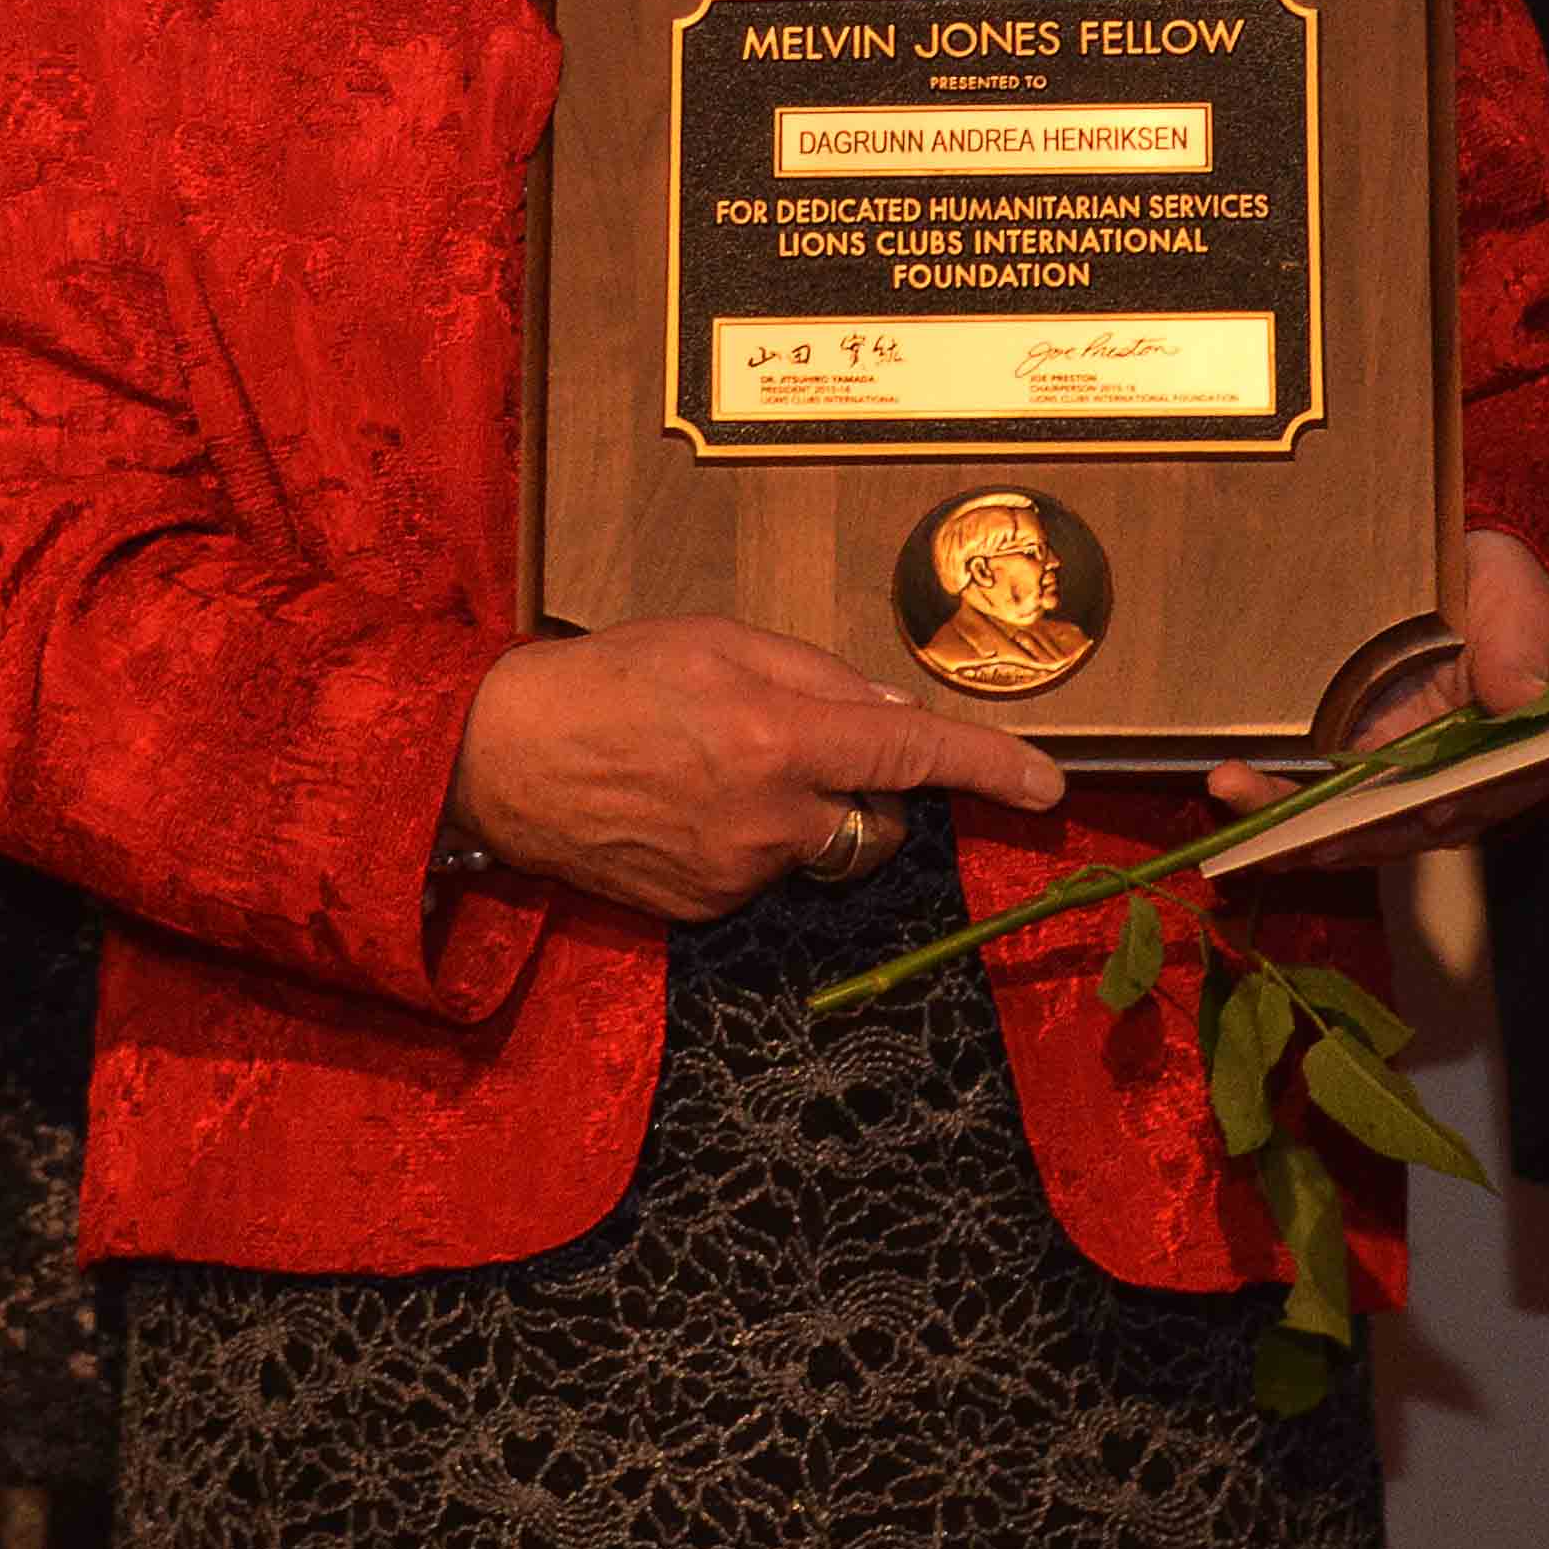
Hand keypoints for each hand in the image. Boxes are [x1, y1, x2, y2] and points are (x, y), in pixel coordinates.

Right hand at [450, 615, 1065, 921]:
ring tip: (720, 770)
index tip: (1047, 788)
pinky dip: (752, 845)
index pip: (913, 756)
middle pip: (879, 820)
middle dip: (870, 789)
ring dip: (804, 816)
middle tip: (798, 745)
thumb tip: (893, 716)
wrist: (501, 760)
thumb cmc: (606, 678)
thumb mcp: (715, 638)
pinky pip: (766, 878)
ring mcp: (737, 875)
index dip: (990, 771)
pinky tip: (689, 808)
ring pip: (823, 850)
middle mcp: (769, 818)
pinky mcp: (705, 910)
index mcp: (777, 735)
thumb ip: (816, 675)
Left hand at [1198, 530, 1548, 861]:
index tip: (1416, 814)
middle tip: (1297, 841)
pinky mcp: (1370, 755)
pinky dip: (1289, 802)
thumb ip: (1521, 656)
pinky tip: (1247, 800)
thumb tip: (1523, 699)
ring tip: (1252, 823)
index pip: (1479, 797)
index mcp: (1515, 759)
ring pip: (1358, 820)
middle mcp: (1461, 782)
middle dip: (1350, 835)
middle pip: (1405, 824)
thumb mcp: (1524, 613)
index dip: (1441, 812)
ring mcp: (1409, 774)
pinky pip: (1328, 792)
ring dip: (1303, 829)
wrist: (1472, 571)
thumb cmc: (1510, 594)